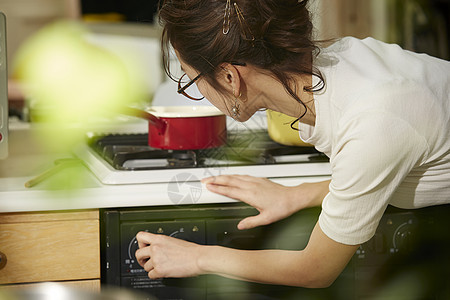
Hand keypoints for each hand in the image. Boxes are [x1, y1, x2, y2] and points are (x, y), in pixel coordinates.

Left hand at [135, 232, 202, 278]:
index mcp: (160, 239)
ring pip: (145, 267)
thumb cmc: (191, 251)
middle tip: (146, 262)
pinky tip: (162, 273)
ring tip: (160, 268)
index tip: (144, 248)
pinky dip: (156, 276)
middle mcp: (156, 248)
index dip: (140, 244)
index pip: (140, 236)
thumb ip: (163, 243)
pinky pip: (150, 275)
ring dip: (151, 269)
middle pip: (138, 254)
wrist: (198, 258)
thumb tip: (158, 248)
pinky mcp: (160, 270)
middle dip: (141, 259)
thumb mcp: (174, 240)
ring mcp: (157, 259)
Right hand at [202, 175, 321, 229]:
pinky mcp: (259, 179)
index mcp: (250, 195)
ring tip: (214, 178)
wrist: (293, 197)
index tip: (208, 187)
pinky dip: (233, 175)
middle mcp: (251, 186)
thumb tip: (240, 226)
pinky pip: (242, 175)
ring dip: (223, 176)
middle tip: (205, 180)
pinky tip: (231, 176)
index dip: (217, 188)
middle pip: (229, 180)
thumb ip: (251, 222)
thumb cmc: (282, 207)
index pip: (229, 190)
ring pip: (235, 176)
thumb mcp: (266, 219)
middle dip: (215, 179)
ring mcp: (255, 181)